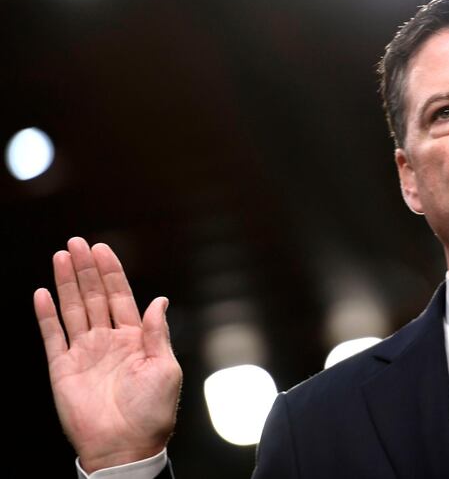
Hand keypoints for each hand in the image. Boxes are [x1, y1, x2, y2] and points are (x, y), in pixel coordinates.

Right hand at [33, 237, 181, 472]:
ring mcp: (85, 353)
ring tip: (61, 256)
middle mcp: (109, 341)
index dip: (112, 272)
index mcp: (136, 339)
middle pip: (94, 296)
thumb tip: (160, 299)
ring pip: (73, 309)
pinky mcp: (63, 369)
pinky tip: (42, 293)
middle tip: (77, 242)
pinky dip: (46, 315)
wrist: (126, 446)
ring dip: (66, 282)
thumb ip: (159, 332)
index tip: (102, 248)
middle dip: (86, 269)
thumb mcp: (166, 367)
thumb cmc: (153, 411)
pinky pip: (52, 336)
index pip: (121, 296)